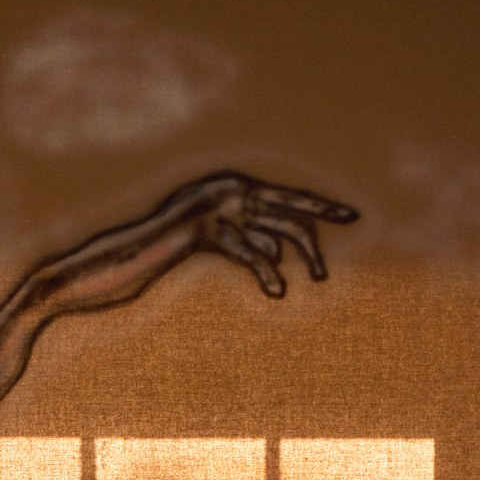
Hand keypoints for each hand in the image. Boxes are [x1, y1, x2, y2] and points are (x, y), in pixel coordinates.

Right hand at [171, 171, 356, 296]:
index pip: (290, 197)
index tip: (351, 215)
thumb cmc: (170, 248)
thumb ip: (249, 243)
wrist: (128, 251)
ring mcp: (221, 209)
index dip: (321, 207)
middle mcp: (234, 192)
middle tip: (323, 276)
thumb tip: (280, 253)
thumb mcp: (218, 244)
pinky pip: (248, 252)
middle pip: (290, 216)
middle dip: (312, 245)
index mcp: (238, 188)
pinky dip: (265, 272)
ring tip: (315, 281)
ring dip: (301, 258)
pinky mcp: (207, 230)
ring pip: (277, 233)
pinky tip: (277, 291)